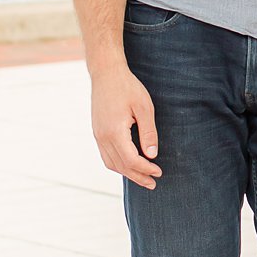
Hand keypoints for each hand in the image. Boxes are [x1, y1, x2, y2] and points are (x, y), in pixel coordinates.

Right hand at [91, 61, 161, 188]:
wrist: (106, 73)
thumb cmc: (127, 87)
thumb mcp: (144, 107)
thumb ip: (148, 132)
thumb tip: (152, 155)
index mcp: (114, 132)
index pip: (131, 160)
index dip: (145, 169)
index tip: (159, 172)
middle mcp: (102, 137)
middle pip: (120, 166)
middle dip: (138, 176)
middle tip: (153, 183)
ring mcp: (97, 135)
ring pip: (111, 163)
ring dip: (127, 173)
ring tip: (142, 178)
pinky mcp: (97, 131)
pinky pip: (106, 155)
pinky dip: (118, 164)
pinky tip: (129, 165)